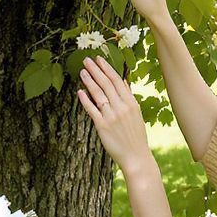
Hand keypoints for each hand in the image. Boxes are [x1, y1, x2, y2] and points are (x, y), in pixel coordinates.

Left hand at [77, 56, 156, 177]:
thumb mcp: (137, 113)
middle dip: (96, 70)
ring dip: (89, 81)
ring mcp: (111, 117)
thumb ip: (128, 96)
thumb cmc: (136, 135)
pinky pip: (92, 110)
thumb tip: (123, 80)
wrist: (136, 157)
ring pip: (98, 94)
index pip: (117, 81)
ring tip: (82, 71)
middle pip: (106, 84)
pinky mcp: (102, 126)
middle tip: (86, 59)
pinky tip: (79, 91)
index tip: (99, 59)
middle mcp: (121, 108)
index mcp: (131, 103)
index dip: (107, 68)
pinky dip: (85, 100)